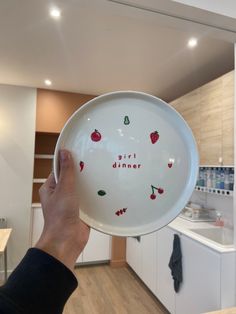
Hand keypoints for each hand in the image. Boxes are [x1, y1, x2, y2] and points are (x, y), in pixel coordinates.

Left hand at [35, 149, 89, 271]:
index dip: (68, 161)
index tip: (79, 152)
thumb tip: (64, 153)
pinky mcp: (81, 211)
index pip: (59, 169)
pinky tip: (103, 189)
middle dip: (81, 172)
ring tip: (100, 173)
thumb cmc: (60, 217)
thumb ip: (66, 171)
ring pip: (81, 189)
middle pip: (72, 178)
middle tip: (93, 162)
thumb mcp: (64, 188)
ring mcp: (71, 203)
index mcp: (50, 188)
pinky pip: (88, 199)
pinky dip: (94, 195)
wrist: (67, 240)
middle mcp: (60, 195)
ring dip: (89, 184)